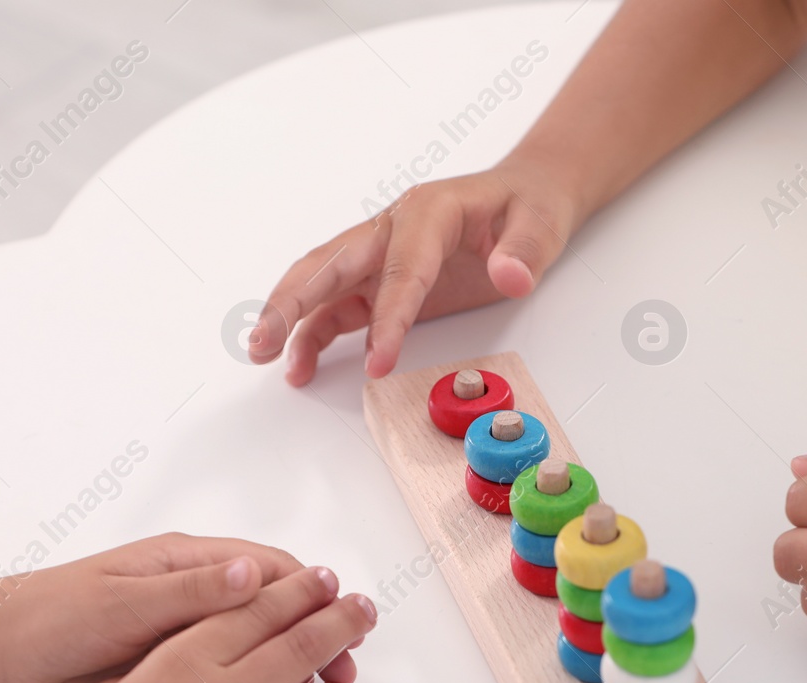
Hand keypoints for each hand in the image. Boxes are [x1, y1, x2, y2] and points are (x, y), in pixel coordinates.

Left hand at [0, 533, 356, 682]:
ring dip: (290, 660)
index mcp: (183, 562)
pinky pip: (225, 668)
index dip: (311, 597)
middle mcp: (189, 589)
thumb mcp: (124, 604)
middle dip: (314, 631)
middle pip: (271, 604)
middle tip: (346, 670)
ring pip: (253, 639)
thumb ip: (188, 592)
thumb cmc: (54, 616)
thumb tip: (250, 576)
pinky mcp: (167, 663)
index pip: (267, 570)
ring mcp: (180, 627)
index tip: (343, 625)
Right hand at [247, 162, 577, 384]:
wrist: (526, 194)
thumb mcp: (541, 223)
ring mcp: (381, 254)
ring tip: (266, 356)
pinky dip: (315, 333)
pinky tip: (300, 363)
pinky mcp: (381, 279)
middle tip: (264, 341)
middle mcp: (392, 228)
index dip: (388, 318)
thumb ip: (525, 251)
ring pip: (322, 283)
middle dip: (292, 303)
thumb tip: (511, 276)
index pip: (401, 270)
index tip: (377, 360)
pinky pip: (340, 306)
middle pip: (330, 263)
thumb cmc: (528, 205)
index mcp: (428, 211)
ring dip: (290, 318)